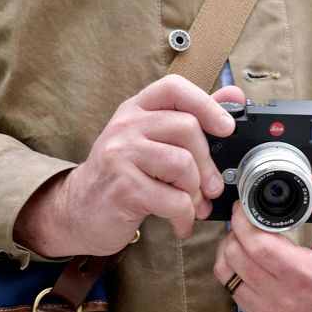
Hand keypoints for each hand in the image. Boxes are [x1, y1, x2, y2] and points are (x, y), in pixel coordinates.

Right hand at [15, 75, 244, 256]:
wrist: (77, 211)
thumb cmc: (121, 177)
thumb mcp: (151, 141)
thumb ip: (191, 119)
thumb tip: (234, 96)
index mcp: (136, 109)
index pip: (174, 88)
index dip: (206, 104)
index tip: (225, 128)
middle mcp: (126, 126)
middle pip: (186, 128)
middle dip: (207, 163)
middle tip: (210, 187)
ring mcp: (121, 155)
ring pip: (183, 164)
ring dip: (195, 192)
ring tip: (191, 206)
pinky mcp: (124, 188)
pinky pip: (173, 200)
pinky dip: (184, 217)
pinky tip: (179, 223)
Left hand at [213, 171, 311, 311]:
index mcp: (306, 274)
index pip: (258, 245)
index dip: (244, 220)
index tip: (246, 206)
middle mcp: (283, 296)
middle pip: (236, 256)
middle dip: (235, 230)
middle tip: (247, 217)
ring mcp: (270, 310)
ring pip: (226, 273)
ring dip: (229, 249)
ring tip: (247, 237)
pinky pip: (231, 290)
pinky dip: (232, 270)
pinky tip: (248, 259)